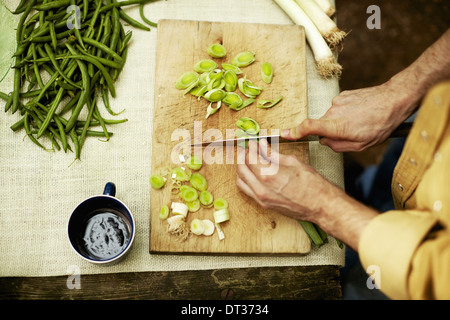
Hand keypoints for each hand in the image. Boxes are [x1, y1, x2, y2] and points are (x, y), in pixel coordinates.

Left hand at [235, 139, 378, 250]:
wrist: (321, 206)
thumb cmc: (312, 185)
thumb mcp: (293, 162)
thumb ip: (273, 154)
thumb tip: (262, 146)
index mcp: (269, 175)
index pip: (251, 157)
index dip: (251, 148)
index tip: (254, 143)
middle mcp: (262, 188)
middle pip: (241, 169)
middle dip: (243, 156)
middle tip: (248, 149)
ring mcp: (261, 199)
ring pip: (241, 181)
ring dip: (242, 168)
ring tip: (248, 160)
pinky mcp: (264, 205)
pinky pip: (247, 190)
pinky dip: (245, 180)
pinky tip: (252, 173)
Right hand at [281, 81, 417, 151]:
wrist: (394, 99)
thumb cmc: (380, 124)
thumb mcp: (361, 145)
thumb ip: (338, 146)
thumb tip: (325, 142)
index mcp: (336, 126)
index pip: (308, 127)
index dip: (294, 132)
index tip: (284, 134)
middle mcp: (333, 112)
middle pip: (322, 126)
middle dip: (332, 132)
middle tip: (352, 134)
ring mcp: (337, 102)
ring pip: (332, 117)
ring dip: (341, 122)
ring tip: (361, 122)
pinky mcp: (343, 95)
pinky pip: (339, 108)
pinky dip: (347, 112)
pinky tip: (361, 113)